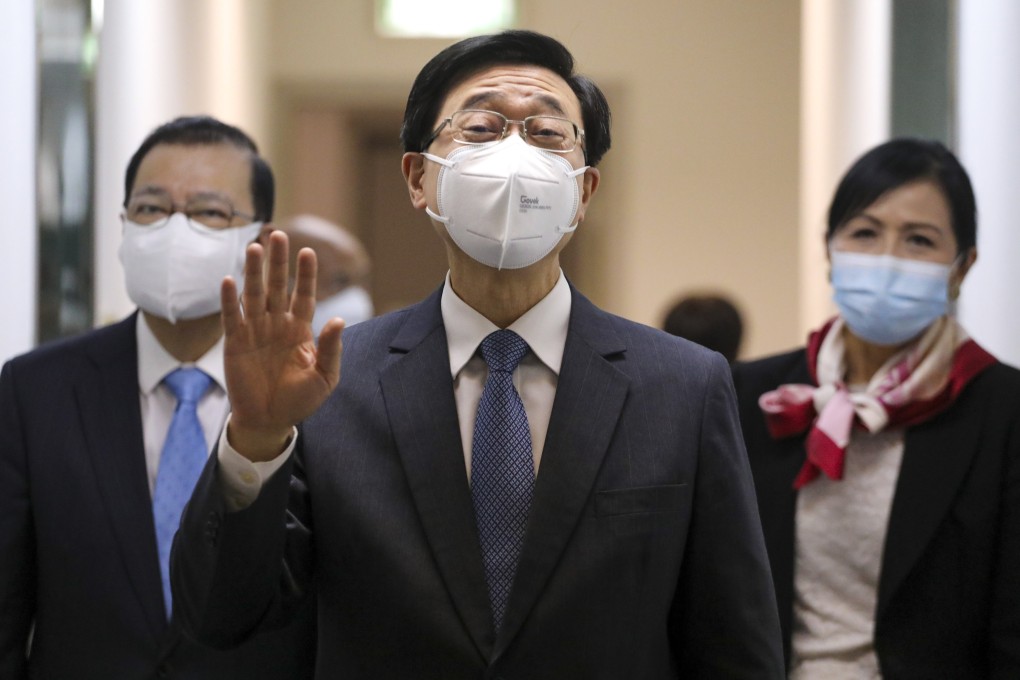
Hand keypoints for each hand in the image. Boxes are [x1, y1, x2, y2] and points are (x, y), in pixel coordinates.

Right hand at [221, 230, 343, 460]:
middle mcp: (278, 324)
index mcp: (301, 330)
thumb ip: (330, 348)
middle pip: (278, 287)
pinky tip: (229, 280)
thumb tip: (339, 318)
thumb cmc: (300, 400)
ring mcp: (255, 331)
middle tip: (279, 234)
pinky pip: (232, 317)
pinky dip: (230, 300)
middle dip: (279, 262)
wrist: (270, 421)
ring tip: (255, 248)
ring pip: (255, 295)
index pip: (305, 295)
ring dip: (254, 272)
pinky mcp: (235, 342)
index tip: (307, 251)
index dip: (306, 274)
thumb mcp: (325, 377)